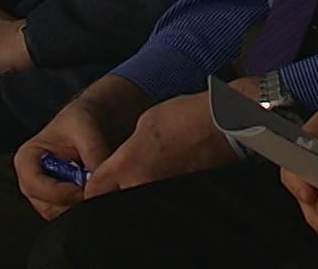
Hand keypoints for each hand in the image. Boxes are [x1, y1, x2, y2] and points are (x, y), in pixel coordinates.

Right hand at [14, 75, 152, 220]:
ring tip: (97, 189)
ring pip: (58, 214)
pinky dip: (84, 208)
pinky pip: (69, 214)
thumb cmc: (81, 119)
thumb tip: (99, 181)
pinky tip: (97, 191)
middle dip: (71, 203)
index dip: (59, 192)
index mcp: (27, 158)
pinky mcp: (60, 201)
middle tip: (95, 193)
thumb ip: (93, 155)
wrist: (93, 120)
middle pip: (45, 205)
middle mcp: (31, 179)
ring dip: (79, 207)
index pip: (35, 185)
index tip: (82, 189)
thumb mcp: (86, 129)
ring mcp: (45, 193)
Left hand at [82, 79, 248, 199]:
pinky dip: (156, 193)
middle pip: (115, 200)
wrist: (225, 125)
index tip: (94, 184)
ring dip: (135, 192)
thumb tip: (120, 166)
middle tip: (119, 180)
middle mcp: (143, 185)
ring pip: (137, 200)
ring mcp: (163, 194)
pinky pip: (159, 199)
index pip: (96, 190)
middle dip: (113, 193)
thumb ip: (126, 152)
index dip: (92, 188)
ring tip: (145, 175)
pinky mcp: (180, 196)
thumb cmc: (185, 117)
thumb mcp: (144, 124)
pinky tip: (162, 177)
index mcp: (129, 165)